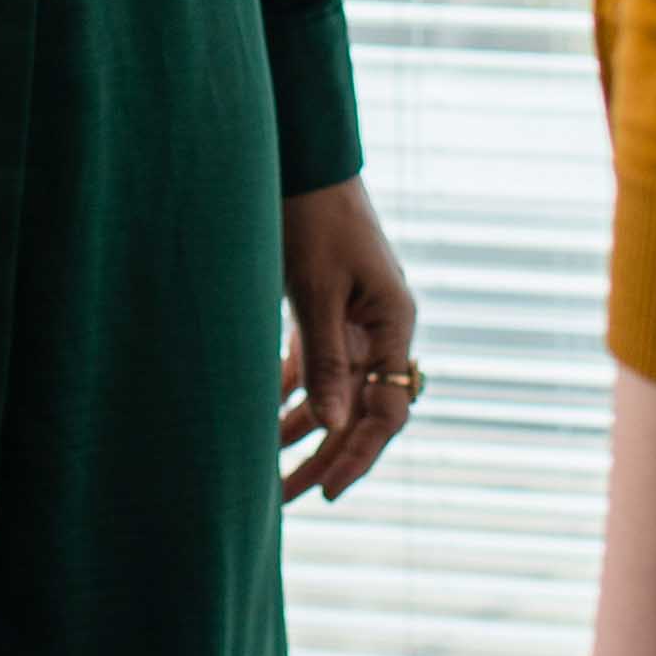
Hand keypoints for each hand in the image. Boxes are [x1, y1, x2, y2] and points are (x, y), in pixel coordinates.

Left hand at [276, 177, 422, 503]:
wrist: (301, 156)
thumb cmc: (313, 216)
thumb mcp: (316, 290)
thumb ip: (326, 359)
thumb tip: (335, 424)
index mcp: (394, 324)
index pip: (389, 409)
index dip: (360, 454)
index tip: (328, 490)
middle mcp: (380, 328)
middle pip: (361, 410)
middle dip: (326, 456)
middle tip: (289, 499)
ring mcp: (353, 320)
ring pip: (334, 393)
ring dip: (303, 432)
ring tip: (267, 477)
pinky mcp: (324, 310)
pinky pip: (312, 366)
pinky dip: (289, 396)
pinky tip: (261, 427)